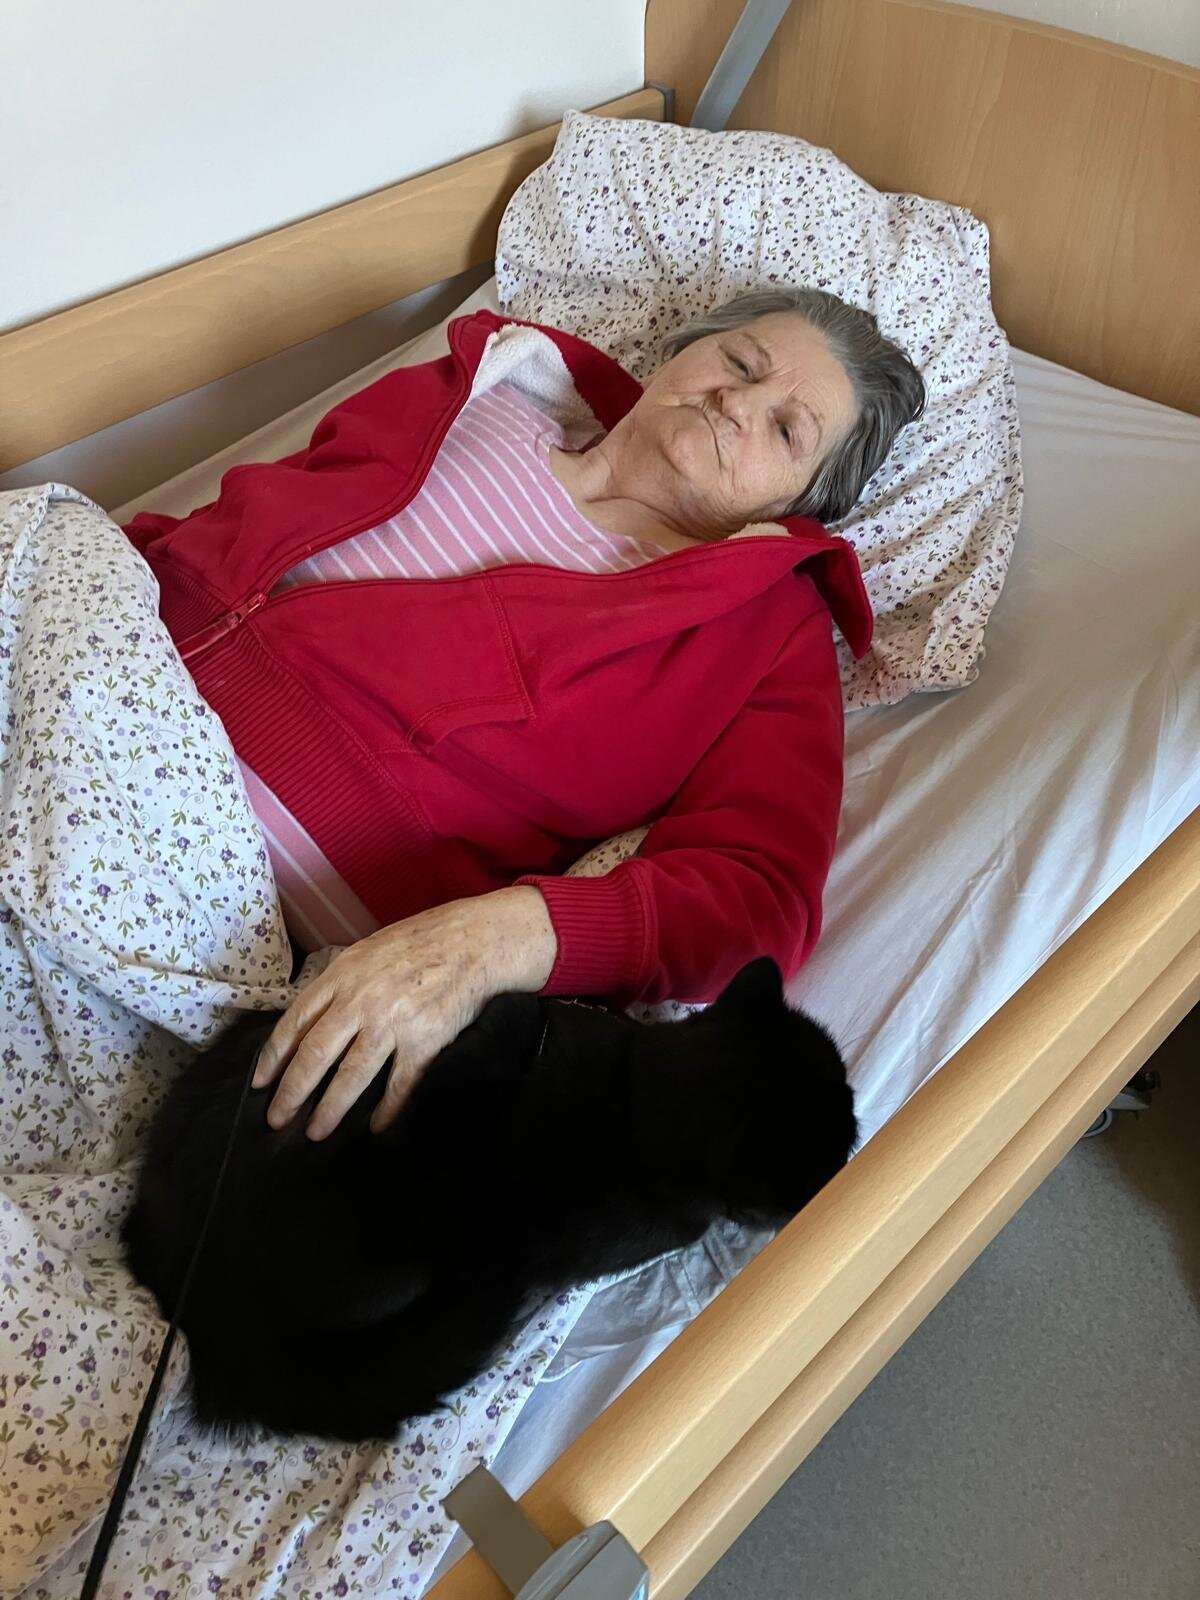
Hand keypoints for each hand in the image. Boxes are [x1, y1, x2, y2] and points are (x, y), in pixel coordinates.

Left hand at [252, 886, 556, 1139]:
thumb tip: (313, 1018)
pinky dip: (387, 1109)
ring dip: (331, 1108)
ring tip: (317, 1132)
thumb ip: (340, 982)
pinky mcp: (425, 1041)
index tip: (260, 1083)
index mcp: (343, 975)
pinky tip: (376, 1127)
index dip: (274, 1056)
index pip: (295, 1022)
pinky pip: (400, 1084)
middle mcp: (362, 1001)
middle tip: (277, 1119)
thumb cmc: (422, 940)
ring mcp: (394, 1022)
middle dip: (292, 1092)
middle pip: (315, 1054)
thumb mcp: (368, 950)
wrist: (475, 940)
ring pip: (352, 1075)